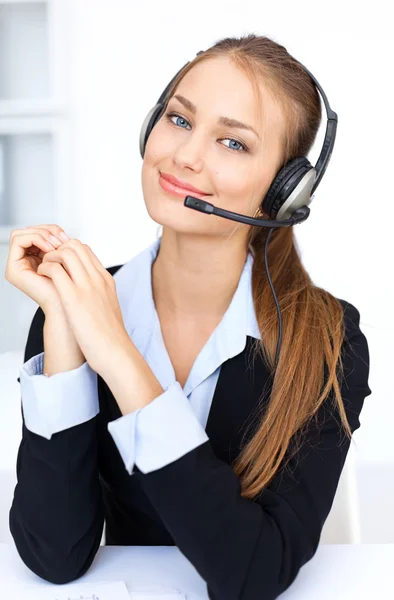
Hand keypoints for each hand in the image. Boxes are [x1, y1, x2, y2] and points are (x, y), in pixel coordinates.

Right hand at [4, 224, 69, 309]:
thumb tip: (59, 230)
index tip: (67, 238)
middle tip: (62, 240)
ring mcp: (17, 266)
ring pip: (22, 233)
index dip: (52, 230)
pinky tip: (50, 249)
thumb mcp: (67, 258)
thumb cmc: (71, 286)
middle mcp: (24, 261)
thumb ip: (60, 244)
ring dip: (42, 234)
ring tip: (57, 245)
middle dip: (47, 231)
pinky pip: (18, 240)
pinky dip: (36, 239)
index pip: (37, 232)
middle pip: (28, 230)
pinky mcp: (13, 269)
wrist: (69, 306)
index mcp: (36, 258)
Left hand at [36, 238, 130, 374]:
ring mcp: (87, 286)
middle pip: (75, 245)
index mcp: (106, 280)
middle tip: (49, 265)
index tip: (59, 264)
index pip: (86, 250)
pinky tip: (42, 279)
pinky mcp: (74, 298)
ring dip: (49, 257)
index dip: (68, 251)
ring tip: (44, 271)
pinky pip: (55, 270)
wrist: (116, 352)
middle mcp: (98, 278)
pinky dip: (45, 269)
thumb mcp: (109, 308)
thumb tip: (88, 294)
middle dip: (57, 249)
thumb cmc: (110, 337)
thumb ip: (99, 295)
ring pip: (65, 252)